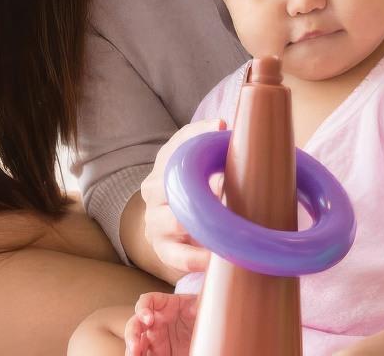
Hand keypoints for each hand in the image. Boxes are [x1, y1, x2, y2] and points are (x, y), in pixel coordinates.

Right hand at [124, 292, 198, 355]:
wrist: (205, 334)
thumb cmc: (199, 314)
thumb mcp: (200, 306)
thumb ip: (199, 303)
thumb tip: (199, 303)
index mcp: (164, 305)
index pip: (147, 301)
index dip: (144, 308)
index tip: (149, 319)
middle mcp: (155, 322)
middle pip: (135, 324)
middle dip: (132, 335)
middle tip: (136, 347)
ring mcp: (154, 339)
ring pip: (135, 343)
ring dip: (132, 350)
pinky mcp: (157, 353)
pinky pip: (144, 355)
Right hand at [139, 118, 225, 274]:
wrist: (168, 221)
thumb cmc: (192, 183)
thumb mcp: (195, 158)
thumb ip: (206, 140)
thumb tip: (222, 126)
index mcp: (163, 164)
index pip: (177, 147)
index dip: (199, 140)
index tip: (222, 133)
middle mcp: (153, 191)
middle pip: (172, 185)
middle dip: (202, 187)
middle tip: (230, 187)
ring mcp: (154, 222)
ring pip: (176, 220)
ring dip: (204, 222)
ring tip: (229, 223)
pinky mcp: (162, 250)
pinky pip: (179, 256)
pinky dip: (200, 257)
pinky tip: (221, 256)